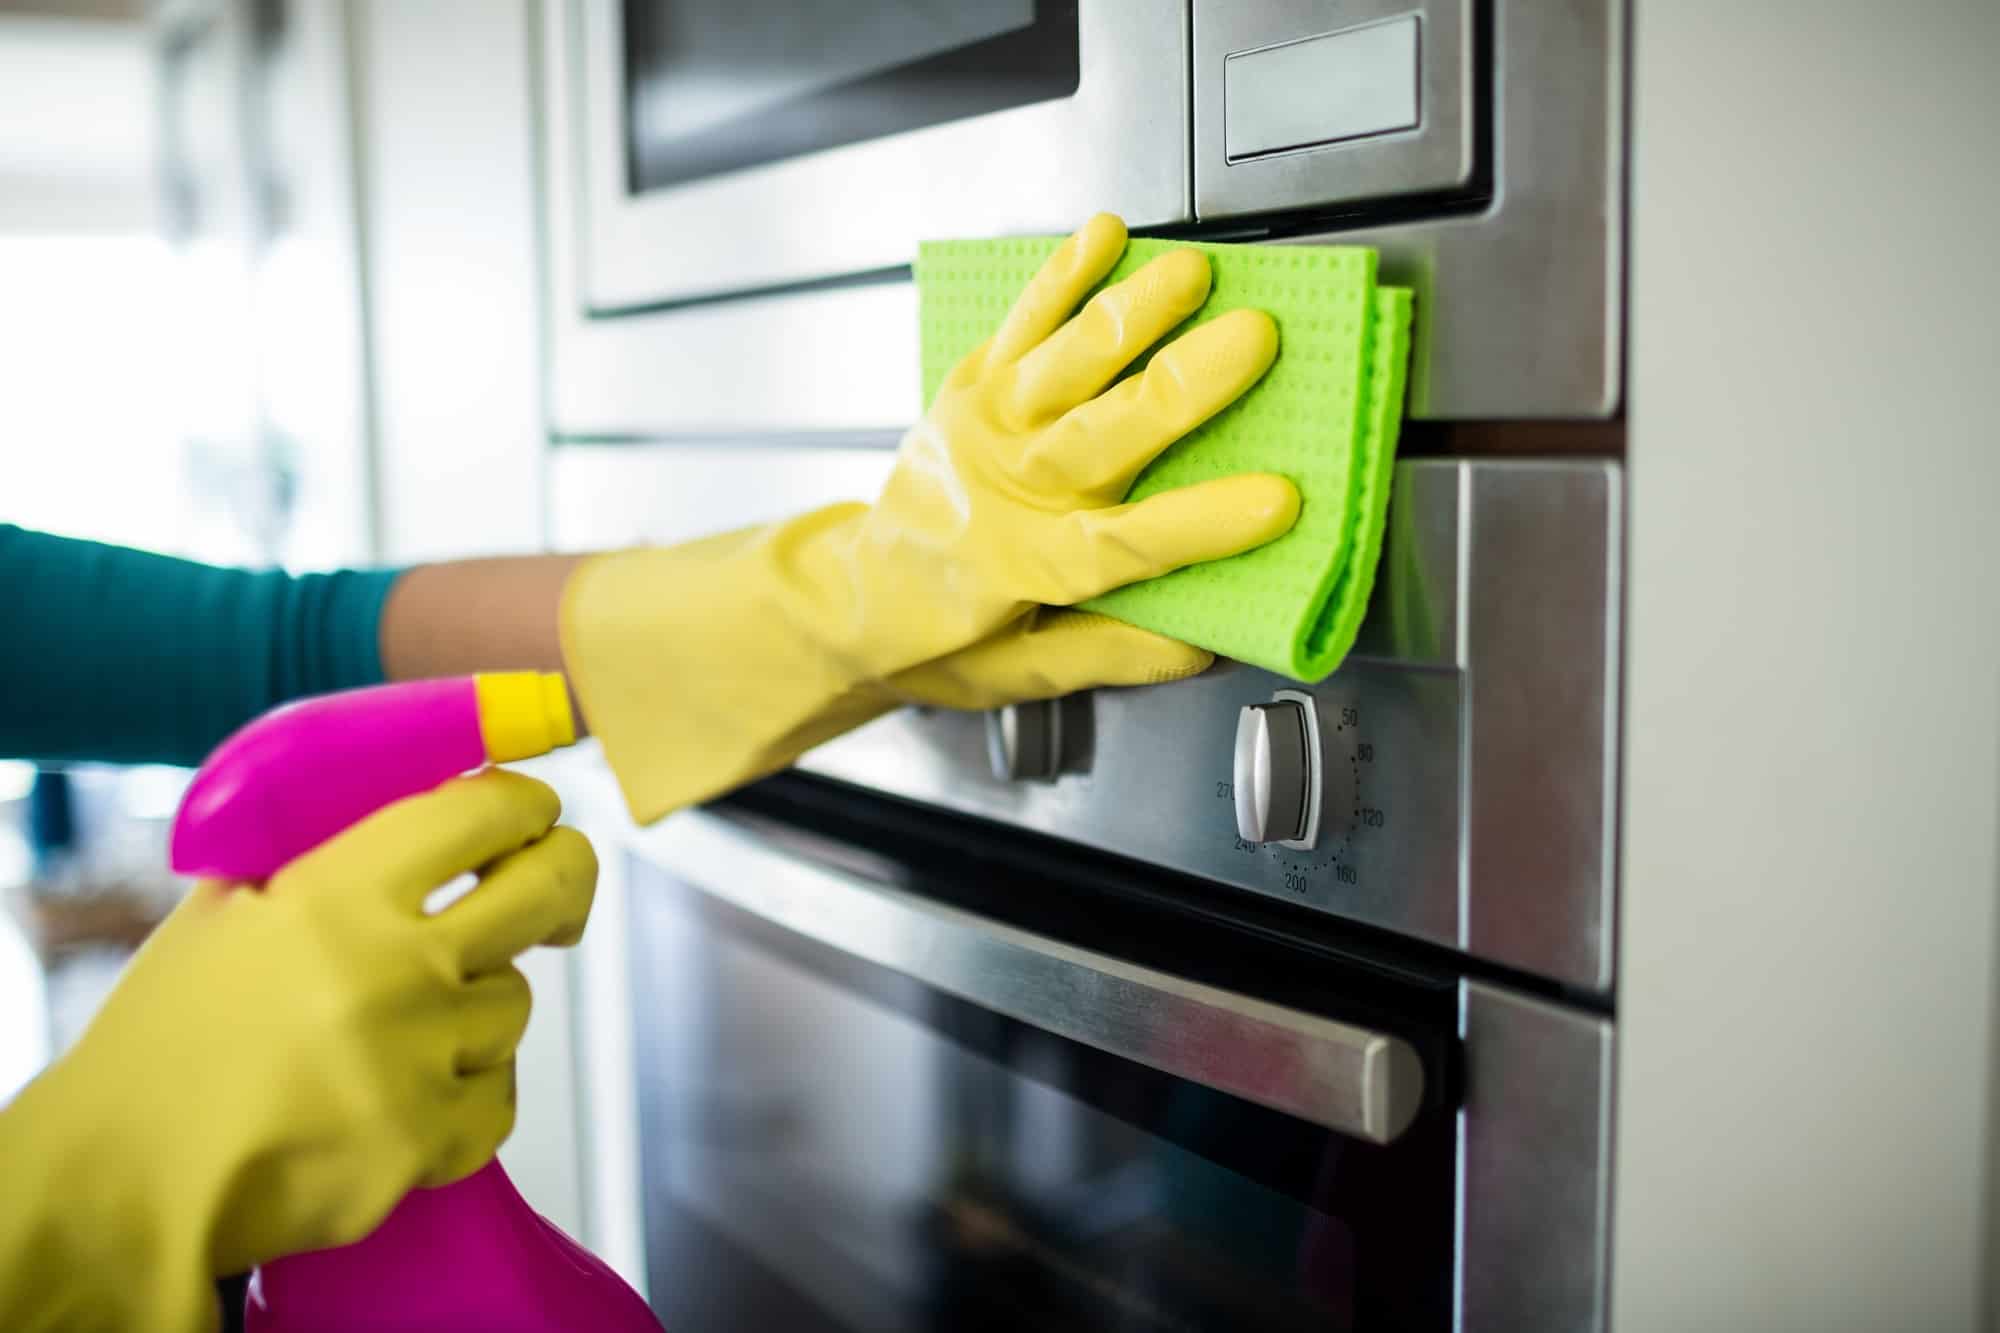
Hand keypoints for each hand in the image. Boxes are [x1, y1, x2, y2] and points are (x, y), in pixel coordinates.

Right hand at [0, 770, 595, 1332]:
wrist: (131, 1181)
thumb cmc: (165, 1045)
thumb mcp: (221, 914)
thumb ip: (313, 864)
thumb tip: (406, 824)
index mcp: (343, 892)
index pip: (484, 811)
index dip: (526, 803)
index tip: (534, 812)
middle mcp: (400, 964)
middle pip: (547, 887)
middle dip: (565, 879)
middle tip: (556, 890)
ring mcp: (424, 1053)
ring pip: (514, 1003)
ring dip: (475, 1011)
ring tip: (395, 1035)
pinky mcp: (434, 1138)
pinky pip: (499, 1095)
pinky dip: (467, 1095)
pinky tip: (407, 1096)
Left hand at [564, 213, 1297, 820]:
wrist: (849, 594)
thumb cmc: (940, 639)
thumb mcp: (1021, 678)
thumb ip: (1113, 656)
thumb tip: (1203, 647)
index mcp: (1027, 568)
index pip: (1126, 545)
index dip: (1201, 523)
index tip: (1276, 502)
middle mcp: (1006, 488)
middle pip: (1100, 430)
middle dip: (1182, 382)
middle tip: (1252, 339)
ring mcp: (985, 426)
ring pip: (1061, 361)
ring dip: (1129, 311)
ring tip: (1189, 272)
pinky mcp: (971, 386)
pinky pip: (1019, 323)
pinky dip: (1061, 275)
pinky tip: (1103, 234)